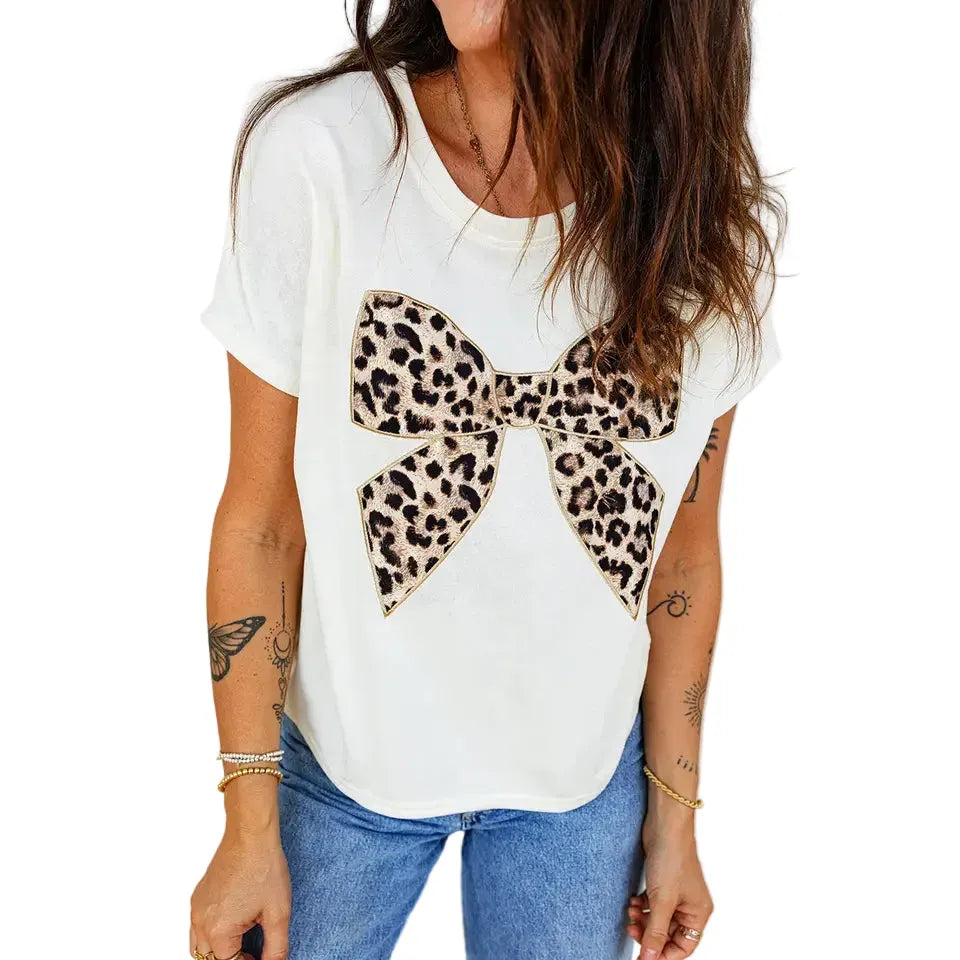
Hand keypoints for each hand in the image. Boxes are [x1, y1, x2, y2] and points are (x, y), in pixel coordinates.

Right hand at [190, 823, 290, 959]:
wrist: (251, 836)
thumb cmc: (264, 868)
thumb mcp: (278, 914)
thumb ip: (276, 948)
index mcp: (218, 931)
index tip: (260, 958)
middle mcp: (201, 921)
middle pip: (208, 958)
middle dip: (229, 959)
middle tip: (251, 954)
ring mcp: (197, 907)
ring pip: (198, 945)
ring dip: (216, 950)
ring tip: (241, 944)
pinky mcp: (198, 896)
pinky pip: (197, 926)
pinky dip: (211, 933)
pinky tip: (232, 924)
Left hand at [626, 807, 712, 958]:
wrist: (664, 825)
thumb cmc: (672, 858)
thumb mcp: (662, 901)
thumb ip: (655, 933)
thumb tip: (649, 959)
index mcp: (698, 913)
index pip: (683, 947)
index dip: (663, 954)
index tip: (643, 956)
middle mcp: (690, 905)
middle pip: (669, 934)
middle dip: (650, 934)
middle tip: (632, 929)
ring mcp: (676, 893)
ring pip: (659, 919)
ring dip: (644, 919)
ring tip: (631, 911)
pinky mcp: (663, 883)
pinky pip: (653, 905)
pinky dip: (643, 907)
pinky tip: (634, 902)